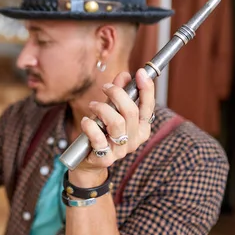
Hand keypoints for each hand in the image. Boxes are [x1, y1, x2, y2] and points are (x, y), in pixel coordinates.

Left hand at [72, 69, 154, 185]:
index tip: (139, 72)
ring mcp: (120, 150)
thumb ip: (119, 94)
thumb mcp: (110, 111)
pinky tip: (86, 121)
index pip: (148, 107)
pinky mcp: (105, 159)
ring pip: (116, 123)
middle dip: (117, 94)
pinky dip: (90, 126)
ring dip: (102, 109)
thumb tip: (125, 76)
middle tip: (106, 87)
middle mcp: (134, 140)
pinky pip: (99, 139)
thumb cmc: (101, 133)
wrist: (89, 162)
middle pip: (131, 112)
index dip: (146, 89)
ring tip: (93, 105)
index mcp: (141, 128)